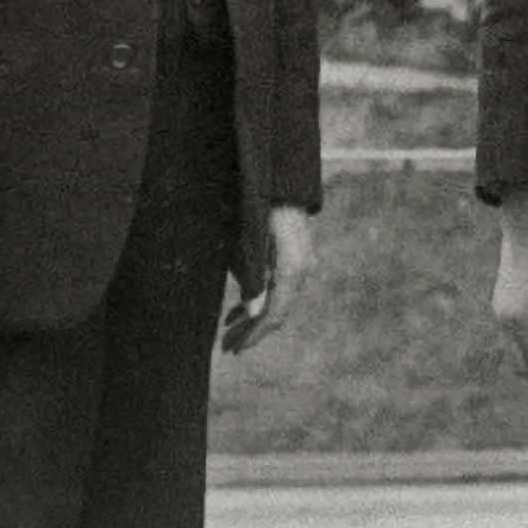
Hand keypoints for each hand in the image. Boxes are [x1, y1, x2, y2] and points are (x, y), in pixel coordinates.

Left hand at [224, 205, 313, 352]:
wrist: (281, 178)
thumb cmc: (260, 206)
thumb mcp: (250, 241)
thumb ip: (252, 276)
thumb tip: (253, 313)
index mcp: (292, 269)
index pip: (275, 313)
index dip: (255, 334)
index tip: (236, 349)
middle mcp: (301, 270)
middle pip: (277, 312)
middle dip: (251, 331)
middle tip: (227, 348)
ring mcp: (299, 265)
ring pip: (276, 302)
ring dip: (252, 319)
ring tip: (227, 332)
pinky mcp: (291, 259)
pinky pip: (277, 289)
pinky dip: (257, 301)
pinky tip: (237, 311)